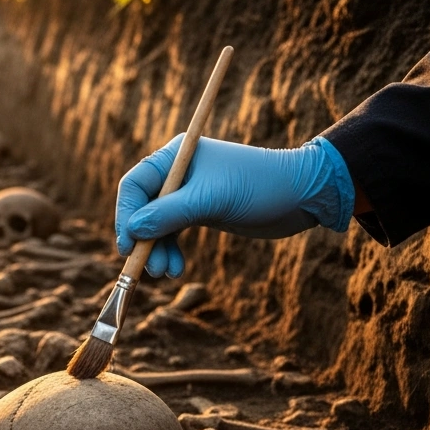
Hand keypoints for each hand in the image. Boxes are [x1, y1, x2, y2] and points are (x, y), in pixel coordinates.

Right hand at [114, 135, 354, 276]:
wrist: (302, 195)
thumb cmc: (259, 186)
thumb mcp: (211, 200)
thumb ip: (169, 214)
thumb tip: (133, 231)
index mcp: (176, 156)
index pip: (134, 185)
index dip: (126, 215)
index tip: (128, 245)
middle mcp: (178, 172)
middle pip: (142, 208)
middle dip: (143, 239)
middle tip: (148, 268)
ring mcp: (188, 193)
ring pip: (156, 225)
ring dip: (157, 250)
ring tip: (166, 273)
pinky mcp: (201, 211)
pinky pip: (173, 232)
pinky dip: (171, 250)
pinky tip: (176, 268)